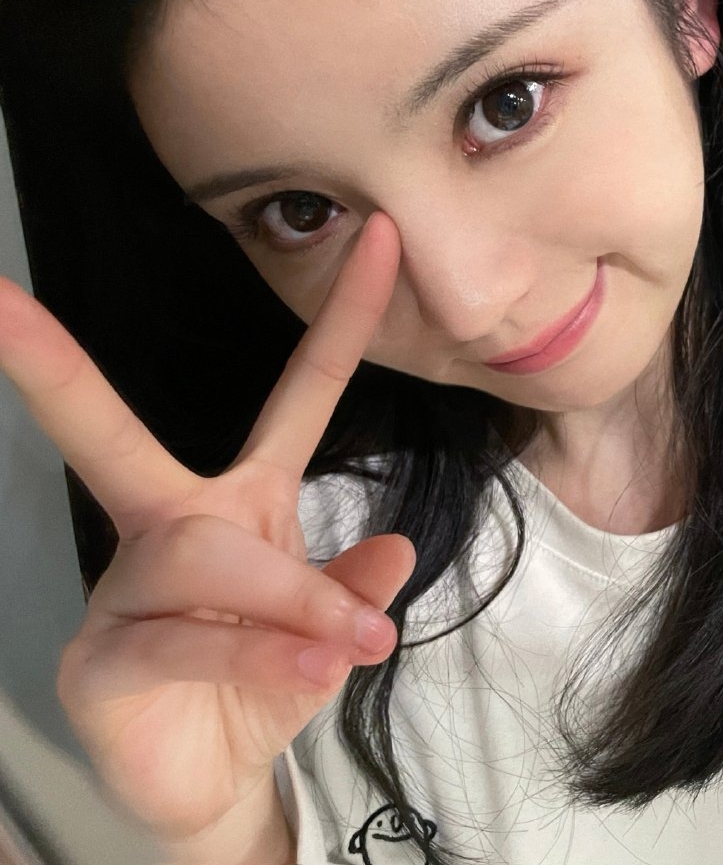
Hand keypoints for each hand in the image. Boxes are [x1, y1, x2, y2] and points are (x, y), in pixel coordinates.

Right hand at [0, 213, 414, 842]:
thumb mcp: (329, 632)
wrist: (211, 777)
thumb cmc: (266, 680)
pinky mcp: (99, 658)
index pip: (297, 395)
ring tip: (355, 641)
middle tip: (0, 305)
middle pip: (116, 436)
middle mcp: (169, 525)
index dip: (340, 319)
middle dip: (53, 367)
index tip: (378, 236)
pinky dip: (256, 649)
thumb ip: (354, 588)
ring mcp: (122, 588)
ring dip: (291, 594)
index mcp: (240, 499)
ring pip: (202, 553)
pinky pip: (181, 634)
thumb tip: (394, 549)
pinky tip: (310, 670)